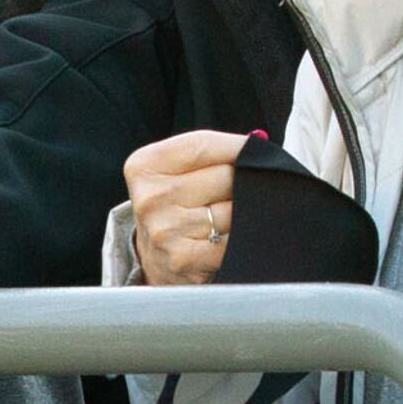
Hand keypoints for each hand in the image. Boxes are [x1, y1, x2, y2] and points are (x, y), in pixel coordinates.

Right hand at [124, 129, 248, 287]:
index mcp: (144, 167)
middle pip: (224, 176)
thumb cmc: (175, 207)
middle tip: (231, 194)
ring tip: (224, 220)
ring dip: (241, 213)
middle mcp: (150, 198)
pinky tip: (226, 240)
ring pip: (233, 209)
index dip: (237, 146)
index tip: (256, 150)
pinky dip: (239, 238)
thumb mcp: (175, 172)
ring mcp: (165, 230)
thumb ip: (210, 153)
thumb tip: (259, 143)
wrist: (158, 260)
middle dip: (239, 183)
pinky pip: (233, 239)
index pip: (203, 144)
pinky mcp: (184, 258)